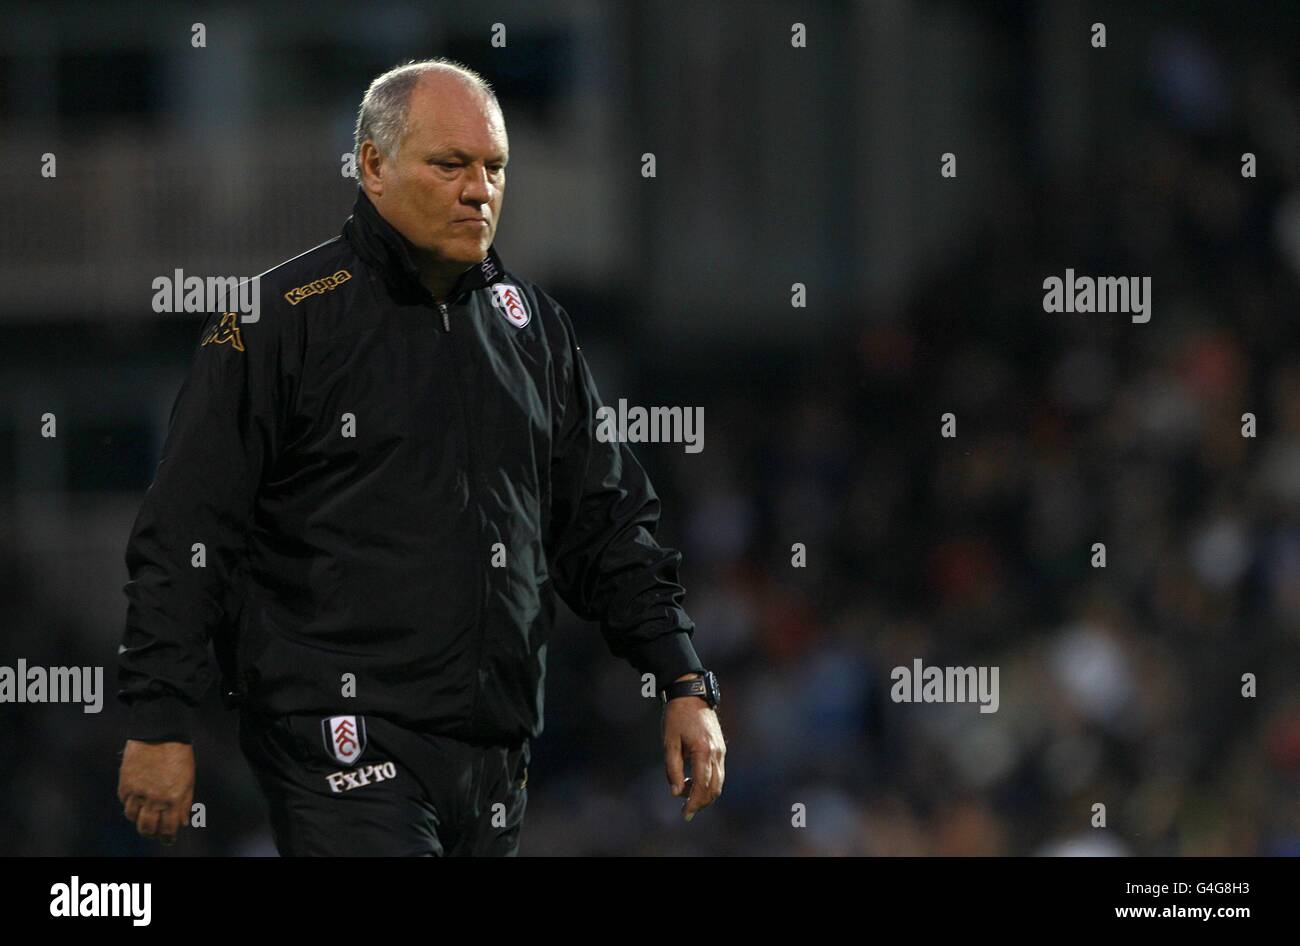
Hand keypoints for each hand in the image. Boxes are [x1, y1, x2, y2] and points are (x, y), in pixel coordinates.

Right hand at [117, 739, 194, 843]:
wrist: (159, 733)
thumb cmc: (179, 755)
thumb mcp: (189, 779)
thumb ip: (185, 803)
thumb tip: (182, 822)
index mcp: (174, 798)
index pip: (169, 828)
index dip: (168, 837)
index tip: (168, 840)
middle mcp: (155, 799)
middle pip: (148, 828)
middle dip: (151, 833)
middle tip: (154, 832)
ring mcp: (138, 793)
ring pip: (133, 818)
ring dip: (139, 819)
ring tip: (144, 815)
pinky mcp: (125, 785)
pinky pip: (124, 803)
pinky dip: (130, 805)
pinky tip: (136, 800)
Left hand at [662, 673, 725, 821]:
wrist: (691, 695)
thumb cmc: (676, 716)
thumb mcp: (669, 742)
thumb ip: (673, 768)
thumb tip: (676, 792)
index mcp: (703, 750)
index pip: (702, 786)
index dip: (694, 803)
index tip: (684, 814)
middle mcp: (716, 752)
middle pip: (714, 788)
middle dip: (701, 802)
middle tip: (685, 810)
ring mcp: (721, 750)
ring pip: (718, 782)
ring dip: (705, 794)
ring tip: (687, 796)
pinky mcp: (721, 748)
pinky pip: (718, 772)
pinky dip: (708, 783)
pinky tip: (693, 782)